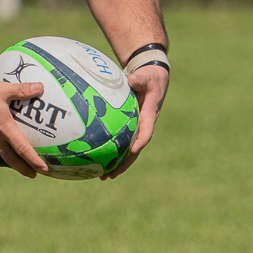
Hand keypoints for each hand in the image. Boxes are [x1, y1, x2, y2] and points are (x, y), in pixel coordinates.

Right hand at [0, 77, 48, 177]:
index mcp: (4, 129)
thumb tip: (40, 87)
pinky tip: (0, 142)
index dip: (34, 160)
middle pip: (11, 159)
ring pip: (1, 153)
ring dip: (11, 160)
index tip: (44, 170)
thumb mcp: (2, 89)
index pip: (22, 149)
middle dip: (23, 168)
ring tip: (19, 161)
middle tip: (33, 175)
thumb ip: (21, 90)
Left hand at [102, 64, 167, 179]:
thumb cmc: (150, 76)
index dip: (140, 141)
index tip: (132, 150)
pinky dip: (113, 152)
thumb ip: (140, 79)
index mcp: (150, 114)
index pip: (146, 131)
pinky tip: (100, 161)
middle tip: (111, 175)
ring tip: (104, 176)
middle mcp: (144, 125)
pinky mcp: (131, 127)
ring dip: (118, 164)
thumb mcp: (147, 76)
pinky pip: (122, 143)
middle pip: (136, 149)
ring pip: (128, 150)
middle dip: (125, 163)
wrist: (153, 77)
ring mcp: (137, 128)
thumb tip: (132, 79)